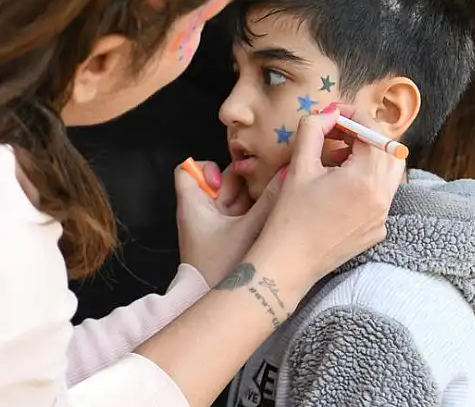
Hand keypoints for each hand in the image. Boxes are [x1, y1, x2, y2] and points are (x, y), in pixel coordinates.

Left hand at [175, 161, 280, 285]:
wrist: (216, 305)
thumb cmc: (220, 268)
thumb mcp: (247, 230)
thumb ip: (269, 201)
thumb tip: (287, 173)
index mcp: (193, 204)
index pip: (187, 170)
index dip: (207, 168)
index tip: (226, 180)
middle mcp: (200, 212)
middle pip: (219, 182)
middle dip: (243, 181)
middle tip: (266, 182)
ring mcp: (213, 225)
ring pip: (233, 198)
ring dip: (252, 197)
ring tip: (274, 197)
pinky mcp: (226, 237)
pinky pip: (239, 214)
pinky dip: (253, 211)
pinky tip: (271, 213)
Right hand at [246, 107, 405, 298]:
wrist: (288, 263)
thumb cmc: (289, 216)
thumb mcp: (299, 166)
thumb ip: (313, 130)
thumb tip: (328, 114)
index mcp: (365, 179)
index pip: (372, 132)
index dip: (352, 116)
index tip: (332, 115)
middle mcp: (382, 198)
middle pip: (389, 150)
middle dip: (365, 135)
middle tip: (338, 134)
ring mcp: (383, 217)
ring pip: (389, 173)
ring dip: (368, 158)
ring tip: (337, 159)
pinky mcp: (378, 231)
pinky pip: (381, 196)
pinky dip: (367, 182)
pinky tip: (339, 188)